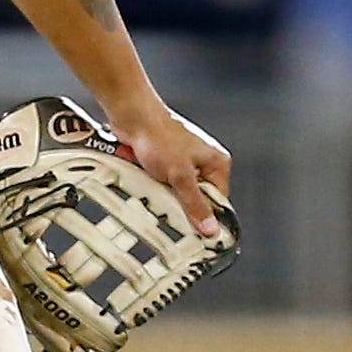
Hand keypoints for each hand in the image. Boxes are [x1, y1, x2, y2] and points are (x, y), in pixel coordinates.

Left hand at [108, 94, 231, 239]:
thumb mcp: (180, 176)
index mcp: (217, 164)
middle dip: (182, 205)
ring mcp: (184, 164)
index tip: (195, 233)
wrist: (133, 118)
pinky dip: (155, 188)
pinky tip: (148, 185)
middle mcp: (204, 164)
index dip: (205, 217)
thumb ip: (194, 203)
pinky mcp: (166, 164)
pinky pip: (164, 186)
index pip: (218, 202)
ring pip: (178, 194)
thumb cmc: (159, 137)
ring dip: (166, 197)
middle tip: (169, 206)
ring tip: (156, 190)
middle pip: (197, 199)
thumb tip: (210, 228)